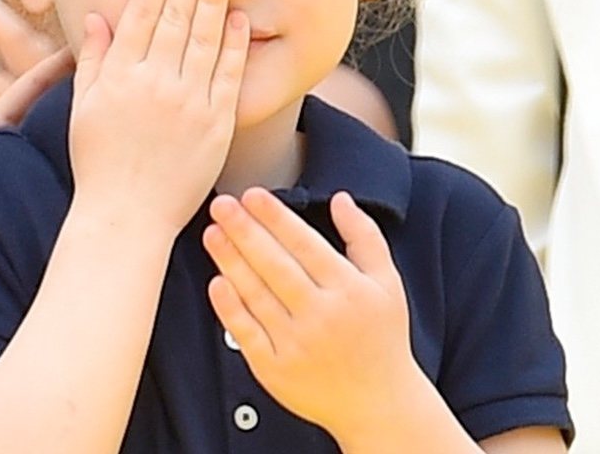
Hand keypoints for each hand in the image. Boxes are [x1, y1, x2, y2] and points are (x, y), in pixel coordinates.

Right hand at [69, 0, 246, 233]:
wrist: (127, 215)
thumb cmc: (99, 162)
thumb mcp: (84, 107)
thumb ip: (94, 60)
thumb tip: (98, 17)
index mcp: (120, 77)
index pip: (143, 13)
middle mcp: (154, 85)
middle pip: (176, 17)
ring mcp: (188, 104)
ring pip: (204, 39)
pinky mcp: (215, 125)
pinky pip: (228, 77)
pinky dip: (233, 46)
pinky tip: (238, 18)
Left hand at [204, 189, 420, 440]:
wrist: (379, 404)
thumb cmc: (381, 337)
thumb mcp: (387, 284)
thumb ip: (364, 237)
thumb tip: (340, 197)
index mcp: (350, 291)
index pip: (306, 245)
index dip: (277, 217)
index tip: (252, 194)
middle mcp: (323, 316)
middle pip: (275, 265)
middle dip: (245, 231)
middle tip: (221, 204)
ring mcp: (297, 344)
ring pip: (256, 294)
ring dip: (230, 261)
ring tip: (212, 233)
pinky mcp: (275, 369)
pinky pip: (246, 332)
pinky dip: (229, 306)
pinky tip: (216, 281)